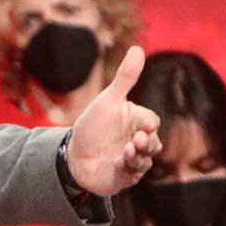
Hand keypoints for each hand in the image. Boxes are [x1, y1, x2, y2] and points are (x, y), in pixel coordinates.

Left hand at [66, 47, 161, 196]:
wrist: (72, 154)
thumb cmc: (92, 126)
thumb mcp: (107, 101)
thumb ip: (125, 78)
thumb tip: (138, 47)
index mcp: (138, 122)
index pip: (151, 121)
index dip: (149, 123)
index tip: (144, 124)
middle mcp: (139, 142)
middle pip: (153, 143)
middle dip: (147, 142)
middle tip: (137, 140)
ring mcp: (134, 161)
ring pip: (146, 161)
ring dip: (138, 156)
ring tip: (126, 151)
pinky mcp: (125, 177)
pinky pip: (133, 175)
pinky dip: (128, 169)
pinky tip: (119, 162)